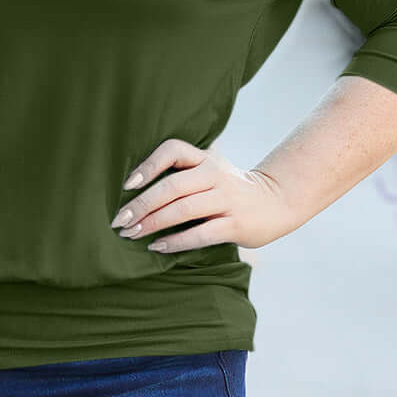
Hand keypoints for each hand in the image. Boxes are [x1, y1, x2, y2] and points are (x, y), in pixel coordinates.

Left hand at [110, 137, 298, 252]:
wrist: (277, 201)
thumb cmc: (229, 188)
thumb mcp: (210, 170)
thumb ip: (181, 173)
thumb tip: (133, 190)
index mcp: (205, 159)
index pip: (173, 150)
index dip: (148, 165)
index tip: (127, 184)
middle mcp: (215, 175)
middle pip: (171, 186)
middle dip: (141, 205)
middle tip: (120, 220)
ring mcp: (227, 199)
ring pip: (183, 209)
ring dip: (153, 223)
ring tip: (132, 234)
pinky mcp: (236, 224)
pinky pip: (200, 233)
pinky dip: (176, 241)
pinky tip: (158, 246)